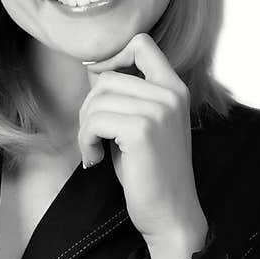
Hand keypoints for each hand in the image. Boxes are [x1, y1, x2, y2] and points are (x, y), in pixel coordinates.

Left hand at [79, 33, 207, 258]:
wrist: (171, 214)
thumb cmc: (149, 171)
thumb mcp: (140, 124)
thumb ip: (125, 96)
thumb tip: (91, 68)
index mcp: (174, 88)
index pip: (141, 44)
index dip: (111, 56)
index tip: (97, 82)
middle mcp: (171, 93)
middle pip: (105, 78)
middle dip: (89, 108)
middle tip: (94, 137)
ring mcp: (159, 110)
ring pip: (96, 100)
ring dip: (85, 128)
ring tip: (96, 151)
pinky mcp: (142, 130)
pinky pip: (94, 122)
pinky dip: (85, 141)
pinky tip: (95, 160)